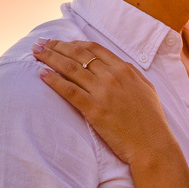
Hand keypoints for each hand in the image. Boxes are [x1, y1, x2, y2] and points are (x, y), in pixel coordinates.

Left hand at [32, 39, 175, 165]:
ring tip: (35, 53)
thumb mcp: (146, 88)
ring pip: (70, 68)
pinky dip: (54, 81)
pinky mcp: (94, 110)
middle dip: (56, 46)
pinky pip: (69, 90)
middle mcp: (112, 76)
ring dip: (49, 58)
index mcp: (125, 69)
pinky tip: (42, 75)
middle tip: (40, 43)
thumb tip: (117, 66)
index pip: (94, 49)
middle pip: (78, 54)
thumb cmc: (151, 120)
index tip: (60, 43)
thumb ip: (130, 75)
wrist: (153, 145)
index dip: (73, 43)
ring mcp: (102, 92)